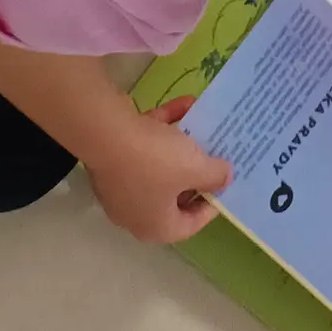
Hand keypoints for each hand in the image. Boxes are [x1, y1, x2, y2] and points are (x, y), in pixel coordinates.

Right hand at [88, 95, 230, 244]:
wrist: (105, 132)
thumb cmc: (154, 160)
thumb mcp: (195, 168)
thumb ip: (216, 175)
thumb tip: (225, 178)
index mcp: (155, 226)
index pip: (189, 225)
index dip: (211, 205)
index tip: (226, 183)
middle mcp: (135, 211)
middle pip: (174, 195)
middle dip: (196, 172)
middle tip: (216, 155)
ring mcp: (122, 183)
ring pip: (160, 166)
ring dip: (182, 145)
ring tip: (204, 126)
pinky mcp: (114, 156)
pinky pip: (146, 144)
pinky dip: (165, 128)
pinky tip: (185, 104)